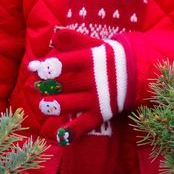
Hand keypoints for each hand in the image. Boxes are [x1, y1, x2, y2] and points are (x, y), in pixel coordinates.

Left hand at [27, 26, 132, 144]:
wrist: (137, 73)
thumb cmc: (107, 57)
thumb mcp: (93, 44)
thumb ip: (71, 41)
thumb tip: (53, 38)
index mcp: (90, 59)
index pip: (64, 63)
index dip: (47, 68)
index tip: (36, 70)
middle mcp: (93, 79)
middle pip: (62, 85)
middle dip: (46, 87)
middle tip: (37, 87)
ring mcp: (97, 99)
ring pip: (67, 105)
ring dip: (51, 106)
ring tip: (44, 105)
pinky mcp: (100, 115)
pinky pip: (83, 125)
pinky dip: (71, 132)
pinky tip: (60, 135)